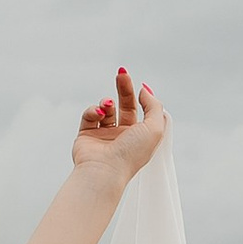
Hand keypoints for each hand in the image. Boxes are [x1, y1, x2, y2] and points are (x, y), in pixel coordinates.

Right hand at [68, 65, 168, 185]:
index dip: (141, 95)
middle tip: (121, 73)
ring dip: (106, 102)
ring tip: (107, 105)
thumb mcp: (155, 127)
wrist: (105, 170)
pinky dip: (93, 110)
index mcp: (141, 135)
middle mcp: (123, 135)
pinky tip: (98, 114)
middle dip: (123, 88)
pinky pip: (90, 114)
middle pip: (124, 104)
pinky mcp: (87, 134)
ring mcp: (104, 135)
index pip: (142, 110)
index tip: (140, 85)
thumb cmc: (132, 153)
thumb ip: (154, 106)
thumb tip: (145, 90)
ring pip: (106, 108)